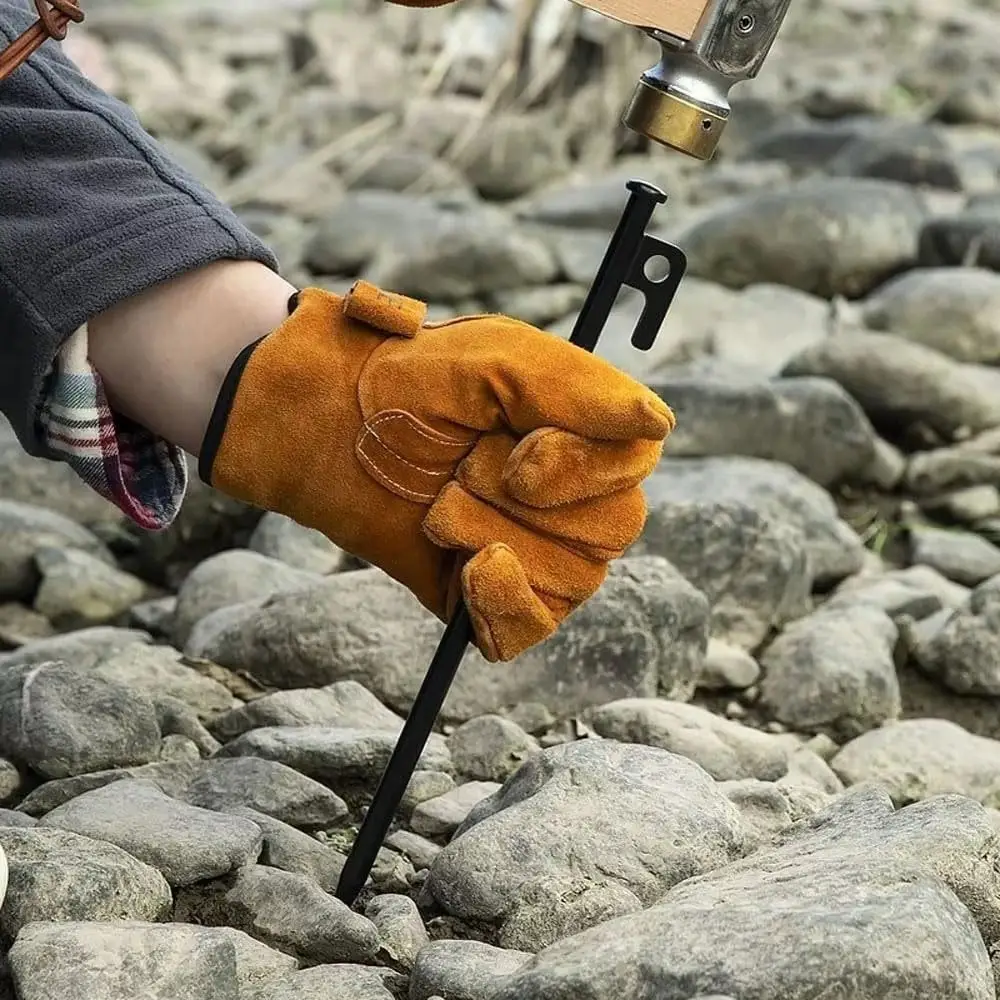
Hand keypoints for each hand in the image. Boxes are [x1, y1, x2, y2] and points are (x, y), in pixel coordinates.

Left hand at [201, 282, 673, 661]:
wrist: (333, 427)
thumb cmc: (418, 382)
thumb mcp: (500, 363)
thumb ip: (581, 390)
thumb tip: (658, 424)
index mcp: (586, 436)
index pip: (636, 463)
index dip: (582, 469)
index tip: (518, 456)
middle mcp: (575, 499)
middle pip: (613, 528)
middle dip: (523, 502)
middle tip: (460, 470)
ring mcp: (539, 554)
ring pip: (572, 577)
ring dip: (492, 536)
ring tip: (440, 507)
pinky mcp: (493, 599)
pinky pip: (533, 628)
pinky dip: (503, 604)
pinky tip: (469, 571)